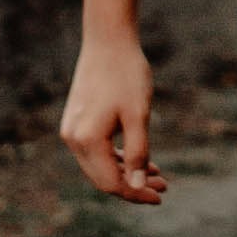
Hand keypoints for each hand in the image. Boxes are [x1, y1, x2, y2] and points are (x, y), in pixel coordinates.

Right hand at [59, 35, 165, 205]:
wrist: (108, 40)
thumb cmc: (126, 75)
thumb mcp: (138, 116)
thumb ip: (138, 153)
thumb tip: (138, 186)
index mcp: (87, 140)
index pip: (112, 182)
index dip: (137, 193)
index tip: (161, 196)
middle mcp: (73, 139)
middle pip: (103, 178)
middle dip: (134, 185)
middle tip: (164, 186)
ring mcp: (72, 129)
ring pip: (100, 165)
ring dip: (127, 172)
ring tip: (158, 174)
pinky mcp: (77, 121)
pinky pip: (96, 150)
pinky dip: (117, 157)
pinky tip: (140, 158)